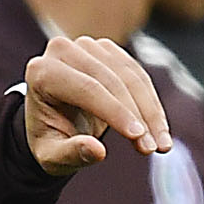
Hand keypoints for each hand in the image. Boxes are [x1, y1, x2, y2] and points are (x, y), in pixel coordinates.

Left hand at [20, 33, 168, 174]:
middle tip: (154, 148)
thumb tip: (97, 151)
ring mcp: (87, 46)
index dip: (116, 113)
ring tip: (161, 145)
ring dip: (151, 112)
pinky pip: (137, 75)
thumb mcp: (52, 156)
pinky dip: (151, 102)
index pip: (87, 89)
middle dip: (138, 116)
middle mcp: (62, 51)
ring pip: (130, 77)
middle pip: (112, 81)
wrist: (51, 121)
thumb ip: (70, 153)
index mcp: (41, 73)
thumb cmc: (49, 141)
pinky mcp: (107, 50)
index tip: (139, 138)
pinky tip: (159, 129)